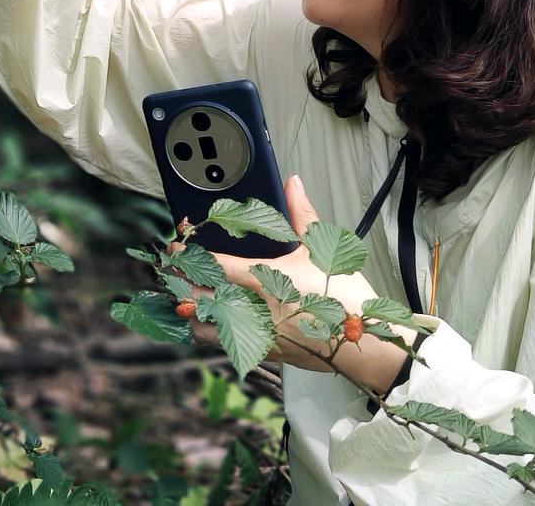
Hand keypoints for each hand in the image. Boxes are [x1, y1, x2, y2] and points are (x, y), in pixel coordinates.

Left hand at [168, 175, 413, 389]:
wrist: (364, 344)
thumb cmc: (343, 296)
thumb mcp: (320, 248)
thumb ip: (300, 214)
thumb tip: (293, 183)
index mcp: (260, 279)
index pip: (211, 266)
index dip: (187, 256)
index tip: (174, 247)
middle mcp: (250, 309)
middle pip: (197, 296)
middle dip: (179, 282)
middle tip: (170, 270)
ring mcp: (254, 334)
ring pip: (203, 327)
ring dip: (189, 311)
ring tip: (184, 297)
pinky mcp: (263, 352)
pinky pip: (221, 344)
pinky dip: (208, 331)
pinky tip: (209, 320)